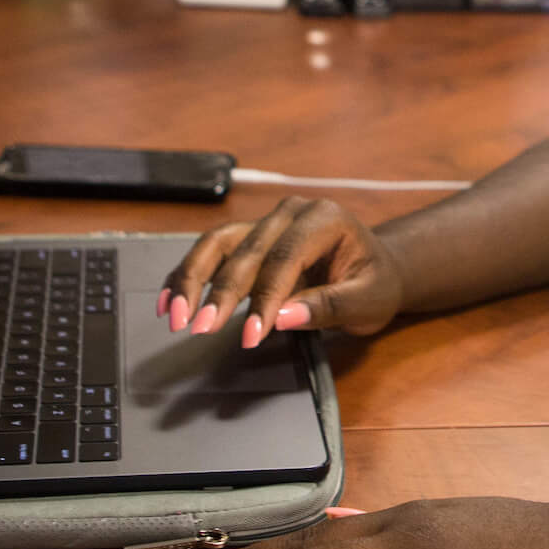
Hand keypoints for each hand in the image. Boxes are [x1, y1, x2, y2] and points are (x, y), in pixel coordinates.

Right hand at [161, 197, 405, 345]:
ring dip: (192, 280)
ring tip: (175, 316)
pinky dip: (188, 276)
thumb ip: (328, 306)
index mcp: (325, 219)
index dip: (264, 299)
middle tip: (199, 329)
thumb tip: (283, 318)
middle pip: (246, 250)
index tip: (249, 336)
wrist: (378, 270)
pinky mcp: (249, 238)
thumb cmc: (375, 284)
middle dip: (220, 293)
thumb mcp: (367, 301)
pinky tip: (169, 302)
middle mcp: (291, 213)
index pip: (285, 258)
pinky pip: (212, 252)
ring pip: (218, 244)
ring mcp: (267, 222)